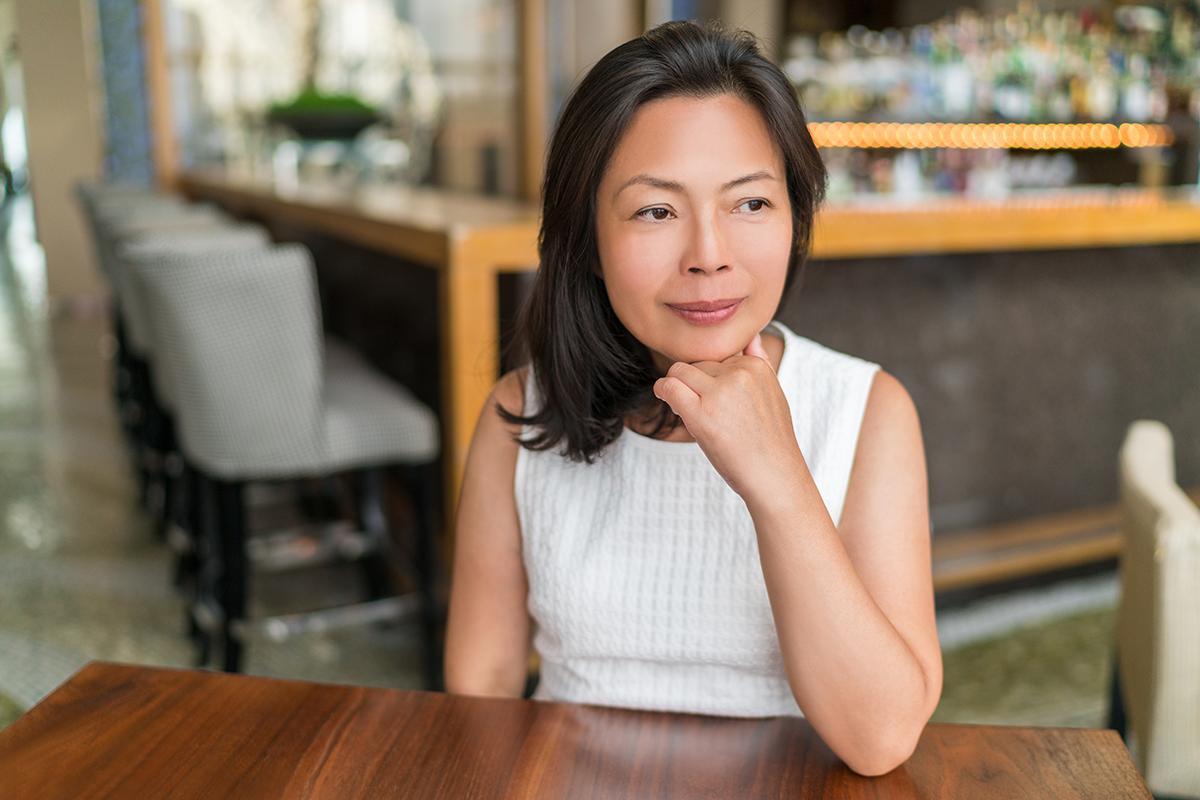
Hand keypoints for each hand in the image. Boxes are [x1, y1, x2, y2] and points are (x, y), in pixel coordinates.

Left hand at [653, 333, 804, 505]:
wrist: (774, 475)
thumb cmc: (770, 440)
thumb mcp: (773, 392)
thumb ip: (759, 361)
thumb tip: (751, 337)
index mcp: (755, 366)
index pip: (716, 357)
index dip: (708, 378)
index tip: (712, 398)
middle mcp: (738, 374)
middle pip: (696, 364)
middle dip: (693, 383)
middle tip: (701, 409)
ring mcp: (720, 392)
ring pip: (679, 371)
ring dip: (677, 387)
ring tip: (688, 409)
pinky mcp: (702, 413)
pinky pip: (669, 386)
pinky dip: (662, 390)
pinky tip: (665, 398)